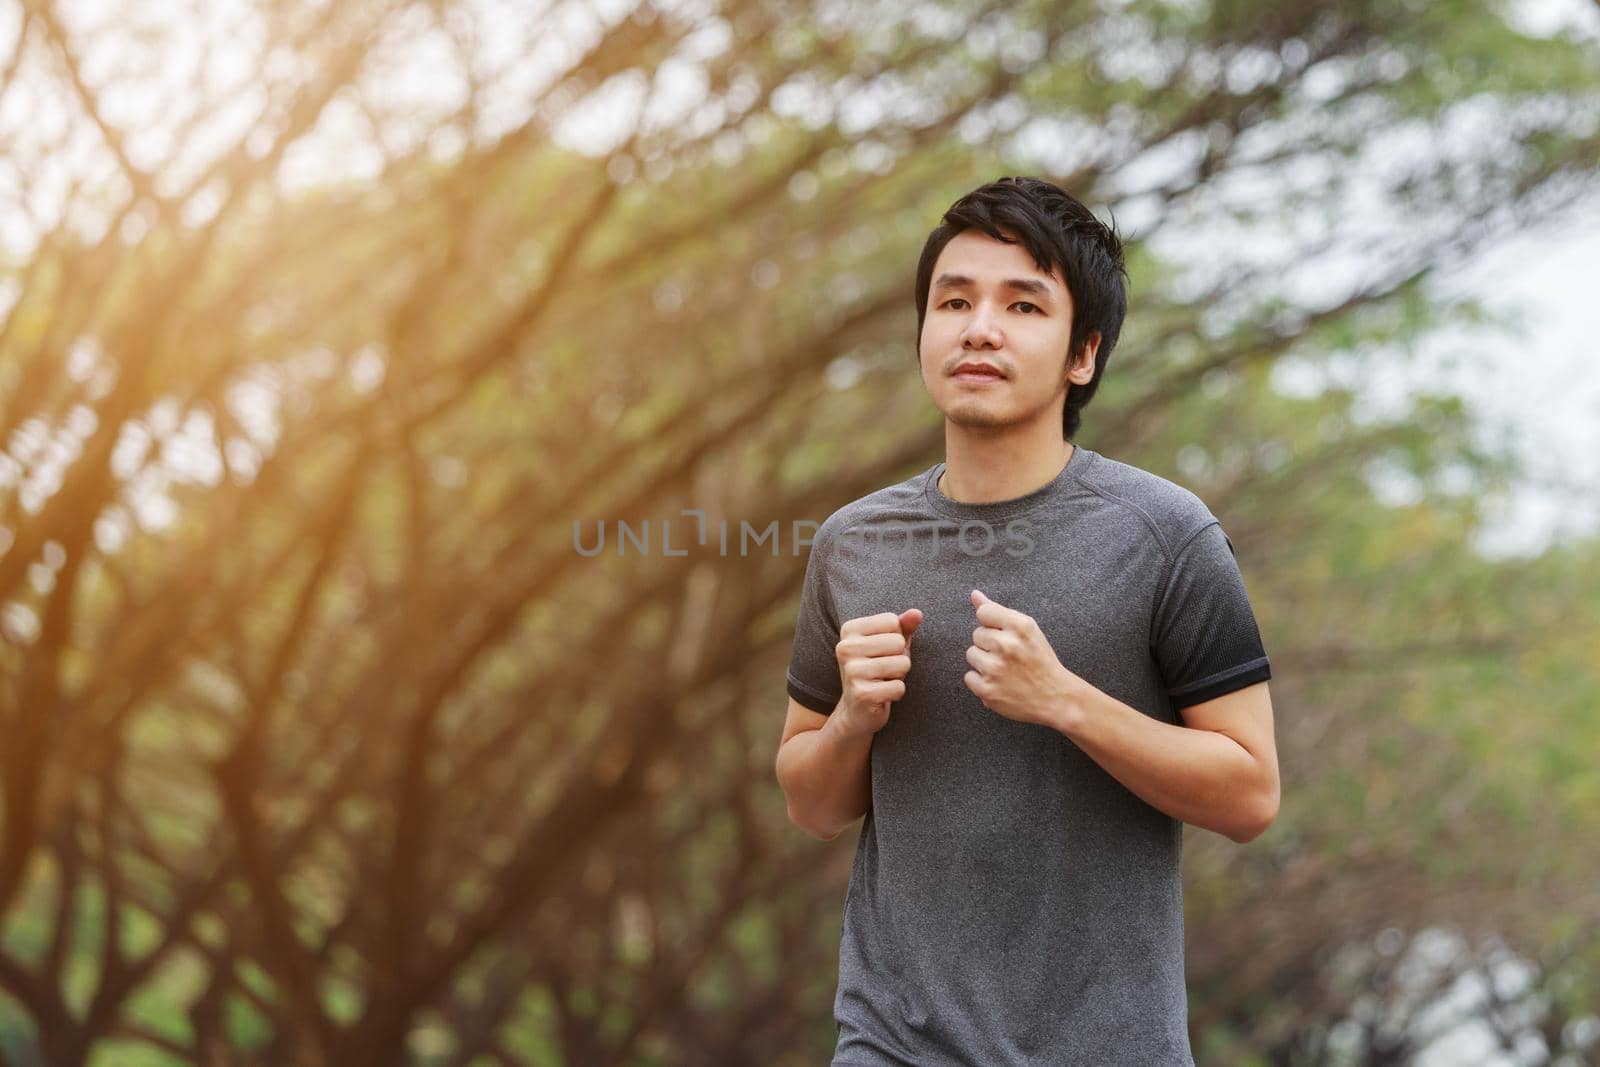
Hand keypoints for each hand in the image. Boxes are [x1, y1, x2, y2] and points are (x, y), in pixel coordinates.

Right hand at [835, 608, 922, 737]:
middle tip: (883, 670)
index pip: (892, 621)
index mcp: (849, 630)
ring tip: (882, 681)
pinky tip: (881, 696)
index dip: (896, 639)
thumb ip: (903, 626)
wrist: (856, 711)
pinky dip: (896, 693)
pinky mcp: (861, 694)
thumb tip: (917, 613)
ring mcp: (851, 671)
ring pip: (902, 664)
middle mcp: (845, 648)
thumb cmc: (876, 671)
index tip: (881, 652)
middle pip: (898, 642)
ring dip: (899, 676)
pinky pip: (899, 687)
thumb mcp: (888, 644)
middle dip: (899, 659)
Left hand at [964, 589, 1075, 727]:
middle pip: (977, 634)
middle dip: (990, 644)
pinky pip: (969, 677)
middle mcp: (1007, 645)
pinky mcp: (987, 690)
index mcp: (1020, 626)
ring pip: (971, 654)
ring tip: (1004, 670)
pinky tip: (999, 683)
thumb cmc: (1039, 660)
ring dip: (983, 662)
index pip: (984, 612)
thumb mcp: (1027, 630)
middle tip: (1010, 656)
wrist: (1055, 698)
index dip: (993, 624)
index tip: (1005, 635)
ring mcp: (995, 669)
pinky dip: (981, 682)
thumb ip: (998, 611)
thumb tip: (974, 594)